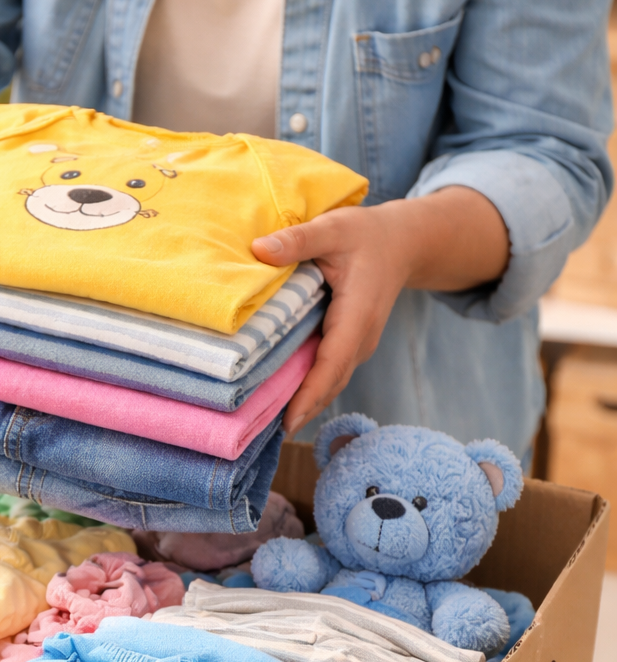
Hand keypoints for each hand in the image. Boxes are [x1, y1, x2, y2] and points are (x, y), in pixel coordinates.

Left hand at [252, 187, 509, 435]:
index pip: (332, 363)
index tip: (288, 422)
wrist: (402, 243)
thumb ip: (297, 240)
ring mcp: (357, 346)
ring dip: (303, 406)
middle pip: (329, 384)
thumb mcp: (332, 228)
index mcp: (357, 315)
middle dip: (301, 411)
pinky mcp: (350, 347)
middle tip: (260, 434)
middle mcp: (361, 339)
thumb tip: (258, 249)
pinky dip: (307, 391)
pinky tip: (279, 401)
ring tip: (264, 427)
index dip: (311, 394)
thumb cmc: (366, 235)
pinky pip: (328, 374)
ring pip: (329, 384)